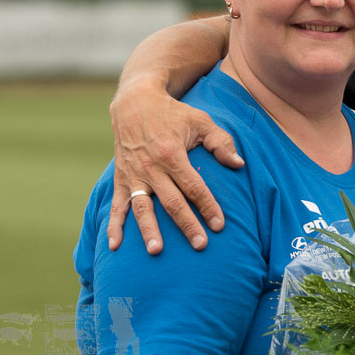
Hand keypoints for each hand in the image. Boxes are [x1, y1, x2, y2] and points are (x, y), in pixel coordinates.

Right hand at [107, 76, 242, 253]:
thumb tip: (239, 164)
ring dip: (148, 230)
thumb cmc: (173, 113)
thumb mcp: (201, 121)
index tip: (220, 225)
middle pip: (171, 202)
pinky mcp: (120, 178)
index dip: (208, 206)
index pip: (194, 187)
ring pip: (142, 207)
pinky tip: (115, 246)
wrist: (134, 102)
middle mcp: (151, 167)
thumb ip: (221, 142)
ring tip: (156, 251)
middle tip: (200, 245)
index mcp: (172, 154)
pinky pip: (116, 205)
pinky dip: (114, 225)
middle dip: (186, 224)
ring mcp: (133, 175)